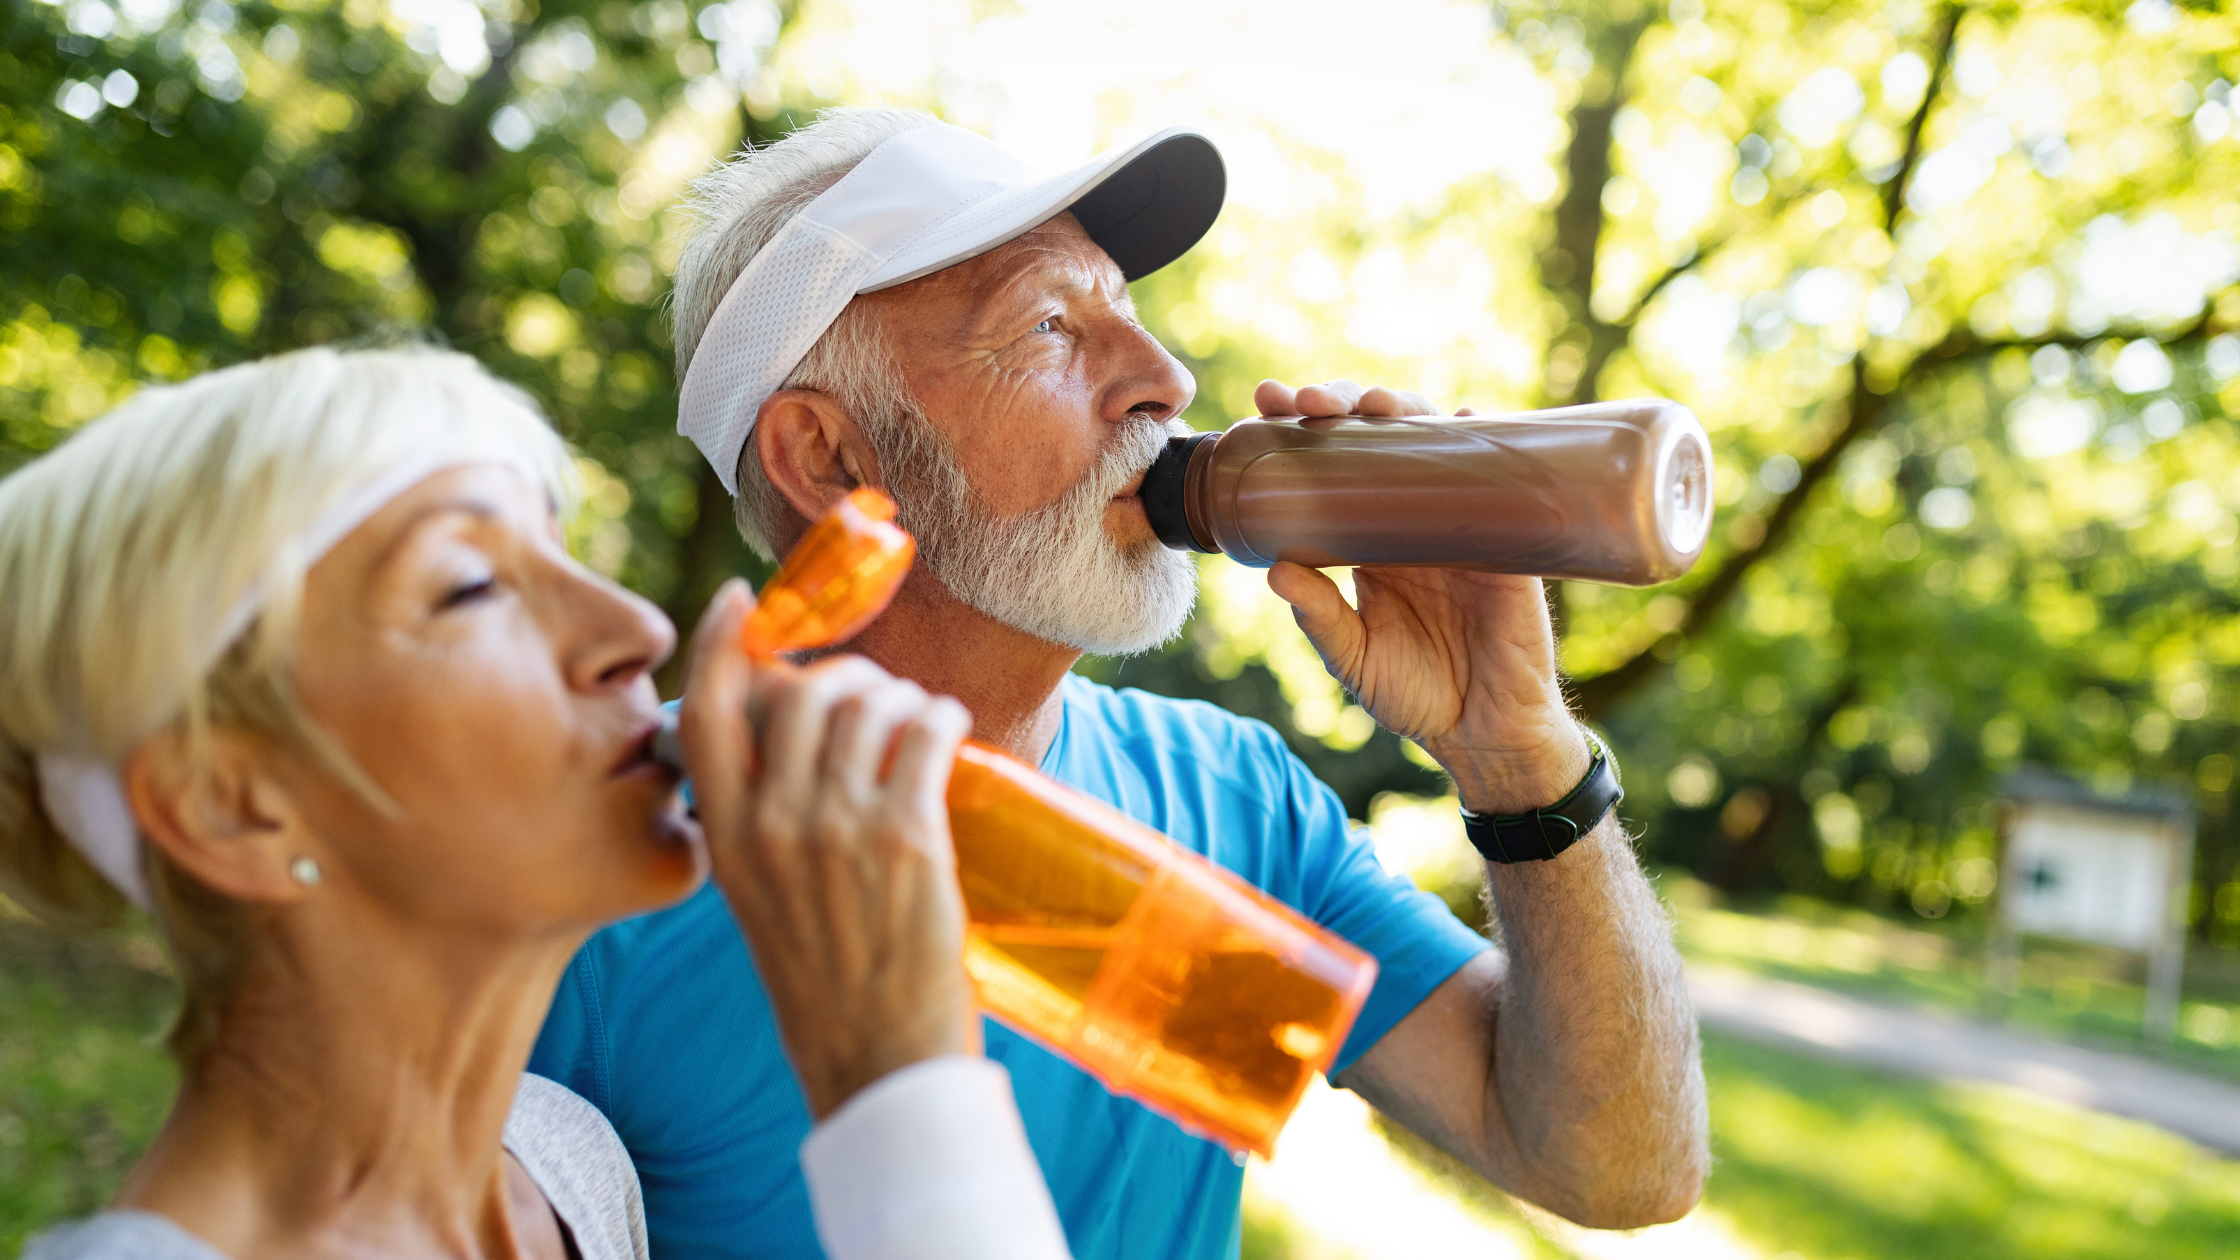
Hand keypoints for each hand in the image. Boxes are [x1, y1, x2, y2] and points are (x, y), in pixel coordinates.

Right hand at [679, 581, 977, 1118]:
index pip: (705, 713)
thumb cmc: (826, 982)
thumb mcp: (763, 898)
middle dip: (845, 675)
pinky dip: (940, 716)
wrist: (876, 1060)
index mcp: (728, 839)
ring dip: (902, 696)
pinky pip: (924, 733)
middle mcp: (773, 826)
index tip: (742, 600)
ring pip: (868, 705)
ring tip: (919, 720)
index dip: (720, 644)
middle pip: (800, 693)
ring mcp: (838, 829)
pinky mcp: (906, 837)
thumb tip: (794, 743)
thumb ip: (764, 824)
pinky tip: (947, 728)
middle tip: (874, 693)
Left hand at [1251, 379, 1588, 814]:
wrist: (1484, 733)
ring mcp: (1459, 522)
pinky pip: (1495, 480)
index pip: (1330, 468)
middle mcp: (1413, 518)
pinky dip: (1480, 441)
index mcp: (1370, 540)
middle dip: (1340, 404)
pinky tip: (1462, 416)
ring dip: (1401, 409)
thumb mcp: (1353, 656)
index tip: (1264, 405)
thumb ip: (1320, 616)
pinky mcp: (1502, 540)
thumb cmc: (1417, 694)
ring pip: (1430, 442)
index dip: (1301, 431)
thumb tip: (1277, 570)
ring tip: (1369, 404)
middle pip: (1377, 438)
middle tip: (1303, 401)